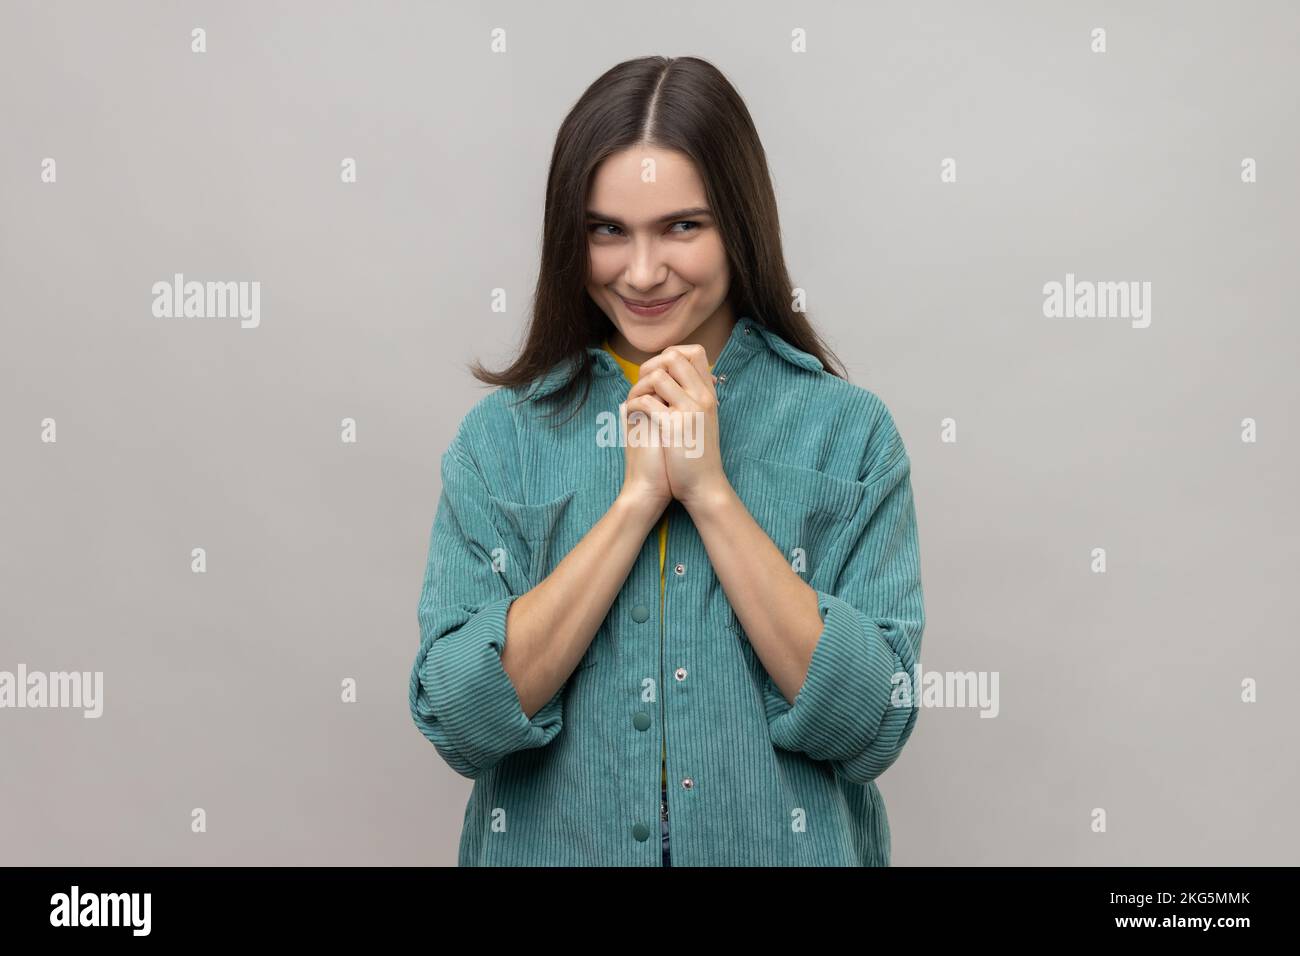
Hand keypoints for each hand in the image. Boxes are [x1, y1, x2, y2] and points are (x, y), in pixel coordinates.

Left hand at [625, 344, 728, 509]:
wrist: (704, 485)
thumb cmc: (698, 456)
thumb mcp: (704, 421)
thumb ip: (694, 400)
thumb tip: (675, 382)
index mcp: (709, 395)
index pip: (697, 353)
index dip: (673, 354)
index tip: (659, 372)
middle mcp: (702, 397)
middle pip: (676, 356)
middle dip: (652, 366)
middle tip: (643, 385)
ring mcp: (689, 410)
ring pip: (658, 375)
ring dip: (639, 386)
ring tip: (634, 401)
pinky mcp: (674, 427)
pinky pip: (647, 402)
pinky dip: (632, 405)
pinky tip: (630, 414)